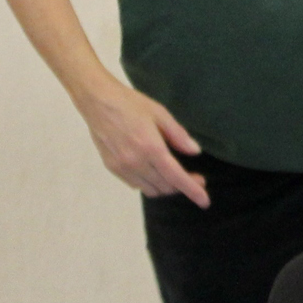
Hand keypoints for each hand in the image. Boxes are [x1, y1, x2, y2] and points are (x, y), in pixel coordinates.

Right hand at [77, 77, 208, 205]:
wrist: (97, 101)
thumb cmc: (130, 103)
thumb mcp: (160, 113)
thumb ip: (179, 135)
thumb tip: (195, 151)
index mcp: (151, 148)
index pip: (176, 177)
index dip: (193, 191)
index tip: (205, 201)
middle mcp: (136, 162)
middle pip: (166, 187)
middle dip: (183, 186)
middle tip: (195, 177)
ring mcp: (122, 167)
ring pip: (151, 190)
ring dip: (166, 187)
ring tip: (174, 175)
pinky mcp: (112, 168)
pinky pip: (136, 185)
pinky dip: (149, 183)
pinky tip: (153, 171)